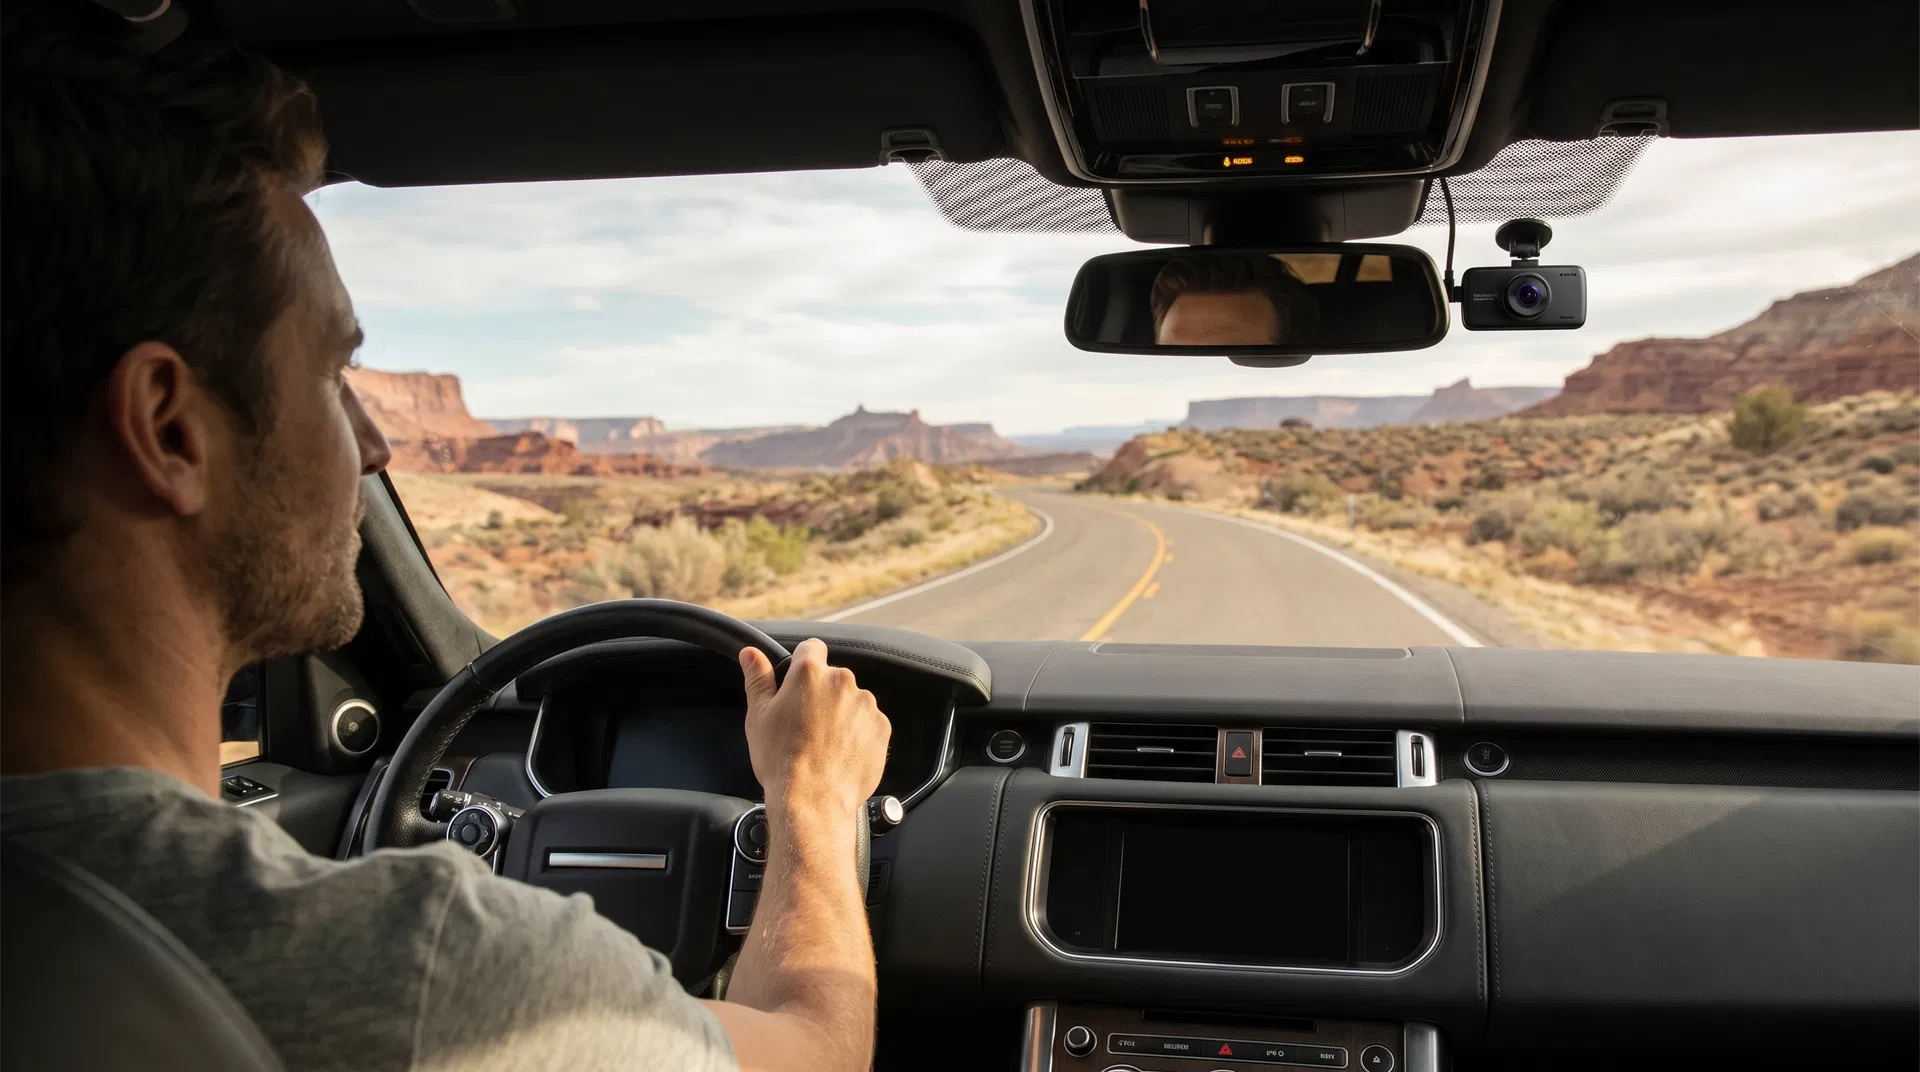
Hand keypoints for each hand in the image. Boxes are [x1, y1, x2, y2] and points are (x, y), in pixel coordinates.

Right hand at [739, 638, 890, 820]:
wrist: (813, 799)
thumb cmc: (782, 759)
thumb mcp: (759, 716)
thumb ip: (758, 679)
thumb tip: (751, 653)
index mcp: (810, 673)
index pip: (811, 648)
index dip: (802, 663)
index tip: (798, 683)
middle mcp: (842, 681)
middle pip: (832, 677)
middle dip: (821, 694)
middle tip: (805, 724)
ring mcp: (866, 704)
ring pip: (852, 701)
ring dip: (841, 714)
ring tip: (823, 743)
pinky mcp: (881, 727)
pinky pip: (869, 723)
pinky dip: (858, 733)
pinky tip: (840, 753)